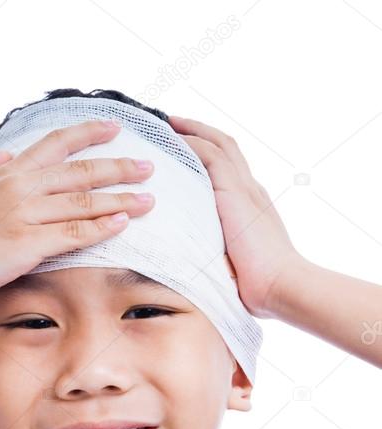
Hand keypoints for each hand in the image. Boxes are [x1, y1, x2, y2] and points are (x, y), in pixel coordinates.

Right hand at [0, 119, 156, 308]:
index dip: (87, 132)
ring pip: (84, 203)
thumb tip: (4, 154)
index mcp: (6, 174)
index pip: (54, 144)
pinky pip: (74, 234)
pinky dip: (102, 228)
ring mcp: (24, 215)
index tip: (114, 127)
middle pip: (80, 172)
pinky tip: (123, 224)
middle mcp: (19, 188)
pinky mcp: (27, 245)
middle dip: (119, 167)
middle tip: (148, 167)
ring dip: (121, 199)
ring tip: (148, 199)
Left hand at [168, 114, 304, 318]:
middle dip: (198, 131)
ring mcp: (245, 189)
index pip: (228, 166)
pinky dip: (192, 144)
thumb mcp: (230, 258)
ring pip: (219, 145)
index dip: (206, 150)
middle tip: (171, 123)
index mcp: (250, 204)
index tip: (183, 143)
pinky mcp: (236, 194)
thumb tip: (187, 257)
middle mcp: (250, 190)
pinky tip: (172, 138)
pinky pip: (212, 158)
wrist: (280, 285)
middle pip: (225, 147)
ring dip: (192, 131)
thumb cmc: (256, 284)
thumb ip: (213, 247)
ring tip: (167, 123)